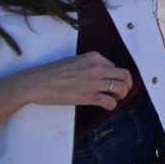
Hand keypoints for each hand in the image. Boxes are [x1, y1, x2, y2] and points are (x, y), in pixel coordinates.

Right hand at [14, 52, 132, 109]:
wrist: (37, 82)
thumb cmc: (52, 72)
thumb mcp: (75, 60)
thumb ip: (89, 65)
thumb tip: (99, 73)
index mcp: (94, 57)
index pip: (113, 65)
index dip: (114, 75)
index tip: (111, 81)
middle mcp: (97, 68)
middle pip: (124, 75)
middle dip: (127, 83)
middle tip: (123, 90)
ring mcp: (94, 82)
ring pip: (120, 88)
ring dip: (122, 94)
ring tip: (117, 98)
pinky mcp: (88, 97)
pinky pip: (109, 101)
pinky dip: (112, 105)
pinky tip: (109, 106)